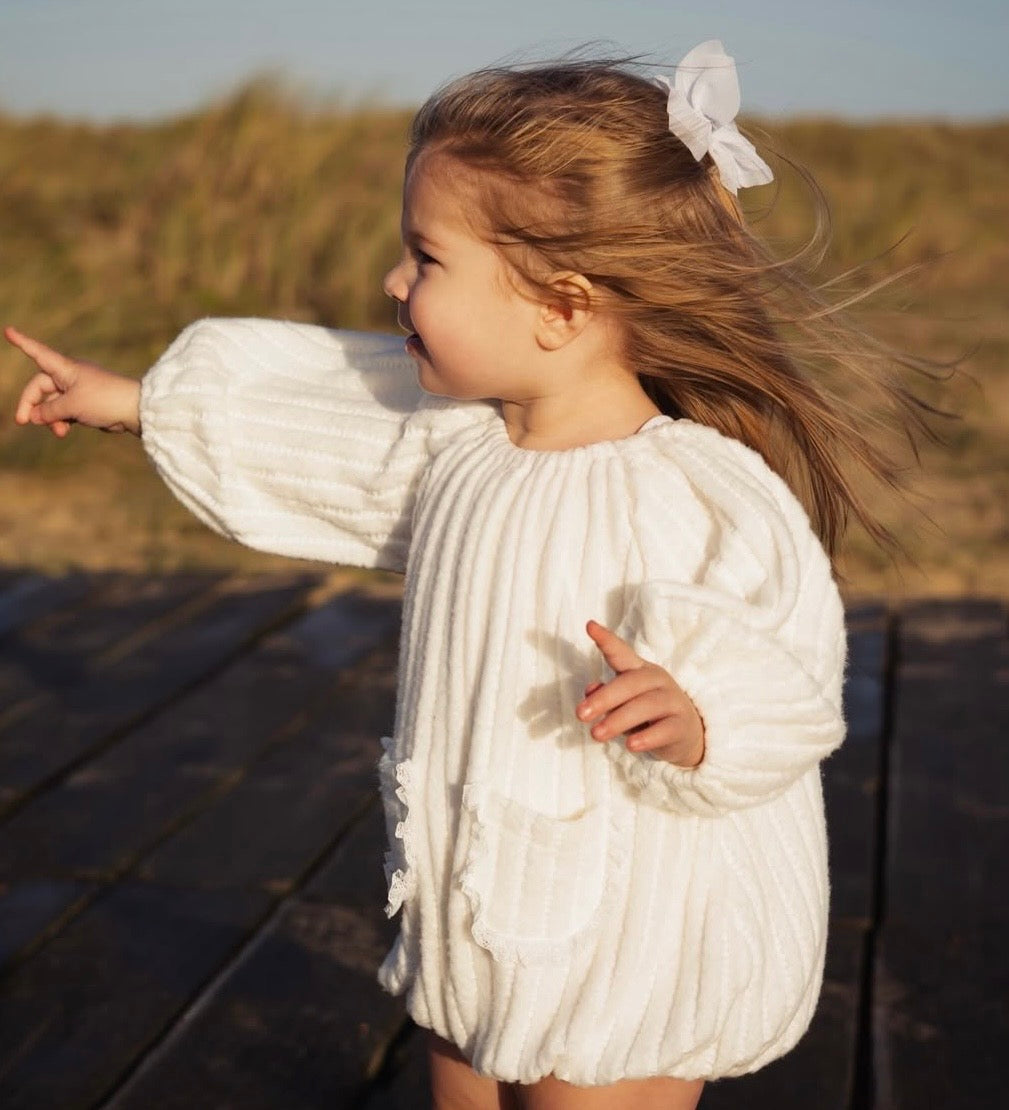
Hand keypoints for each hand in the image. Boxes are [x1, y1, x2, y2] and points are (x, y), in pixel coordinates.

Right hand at [6, 326, 140, 436]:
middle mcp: (70, 376)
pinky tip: (63, 432)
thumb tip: (35, 416)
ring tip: (58, 432)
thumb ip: (49, 410)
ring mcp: (78, 390)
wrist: (135, 410)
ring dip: (50, 418)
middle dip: (32, 405)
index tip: (8, 330)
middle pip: (40, 388)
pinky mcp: (86, 404)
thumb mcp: (71, 405)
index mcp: (65, 368)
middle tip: (24, 422)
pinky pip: (65, 411)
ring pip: (52, 403)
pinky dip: (61, 421)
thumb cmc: (104, 400)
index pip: (38, 353)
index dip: (23, 343)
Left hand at [577, 619, 705, 767]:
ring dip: (618, 720)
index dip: (606, 640)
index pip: (622, 652)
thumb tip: (590, 690)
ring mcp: (672, 701)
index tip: (590, 626)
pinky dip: (646, 737)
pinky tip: (630, 745)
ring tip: (596, 734)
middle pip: (630, 683)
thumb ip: (606, 696)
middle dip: (604, 698)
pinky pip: (664, 730)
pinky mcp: (682, 726)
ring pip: (645, 706)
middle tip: (580, 714)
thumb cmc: (646, 715)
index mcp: (640, 670)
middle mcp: (657, 680)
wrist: (686, 735)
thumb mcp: (623, 704)